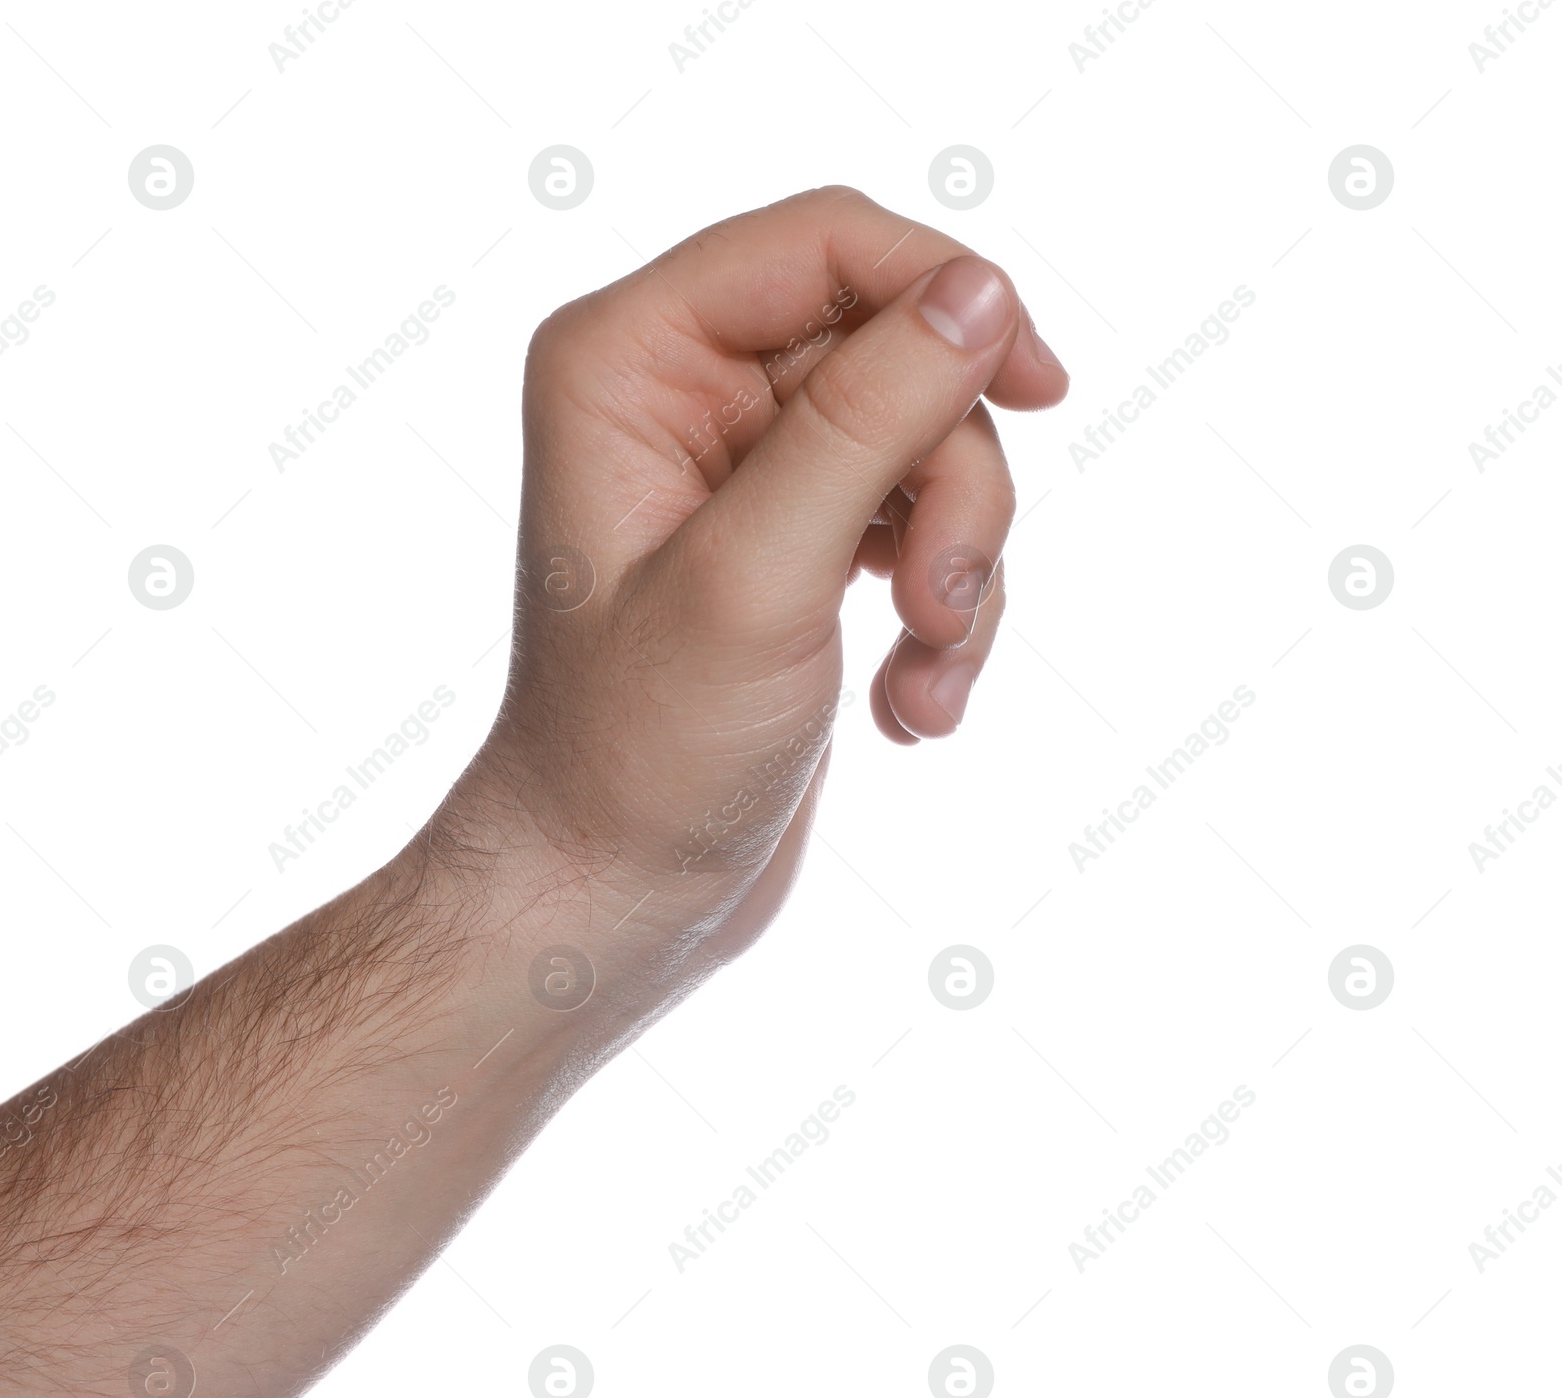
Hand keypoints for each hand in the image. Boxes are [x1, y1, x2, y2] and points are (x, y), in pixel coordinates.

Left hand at [481, 185, 1067, 964]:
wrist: (617, 890)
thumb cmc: (642, 752)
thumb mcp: (759, 577)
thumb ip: (866, 420)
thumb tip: (980, 292)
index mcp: (630, 360)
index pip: (826, 245)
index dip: (948, 293)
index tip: (1043, 387)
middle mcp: (685, 395)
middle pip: (897, 355)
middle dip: (949, 487)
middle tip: (941, 606)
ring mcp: (750, 474)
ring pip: (930, 447)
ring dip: (956, 571)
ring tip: (927, 682)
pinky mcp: (802, 547)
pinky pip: (923, 526)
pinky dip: (943, 616)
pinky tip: (911, 708)